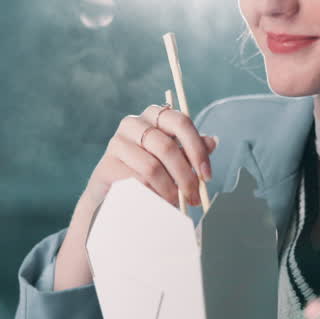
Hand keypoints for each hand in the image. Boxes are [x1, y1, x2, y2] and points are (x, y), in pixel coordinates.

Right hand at [81, 103, 216, 209]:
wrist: (112, 191)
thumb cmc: (147, 169)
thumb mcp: (173, 158)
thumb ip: (191, 150)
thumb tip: (213, 142)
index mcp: (154, 115)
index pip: (181, 122)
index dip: (197, 150)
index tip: (207, 175)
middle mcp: (134, 123)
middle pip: (167, 148)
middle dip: (186, 177)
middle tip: (194, 197)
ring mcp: (117, 143)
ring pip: (152, 168)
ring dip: (169, 190)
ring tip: (176, 204)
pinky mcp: (107, 165)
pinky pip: (136, 183)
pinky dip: (152, 196)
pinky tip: (157, 203)